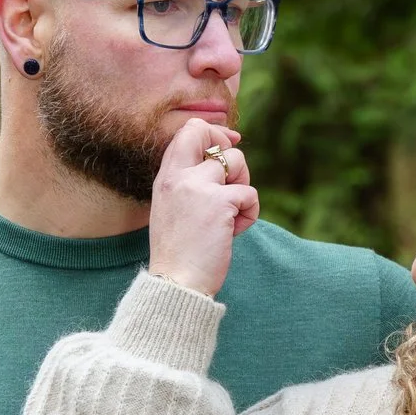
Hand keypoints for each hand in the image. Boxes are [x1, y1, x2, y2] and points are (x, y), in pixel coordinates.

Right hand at [148, 118, 258, 297]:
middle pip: (206, 131)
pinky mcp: (221, 203)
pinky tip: (233, 232)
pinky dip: (249, 213)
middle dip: (228, 148)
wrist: (177, 282)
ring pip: (237, 160)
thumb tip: (221, 161)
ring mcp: (199, 187)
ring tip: (231, 215)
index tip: (227, 144)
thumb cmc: (178, 252)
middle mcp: (179, 176)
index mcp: (165, 177)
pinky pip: (250, 193)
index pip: (187, 131)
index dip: (213, 132)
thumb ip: (188, 183)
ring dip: (243, 186)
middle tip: (233, 178)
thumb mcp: (173, 209)